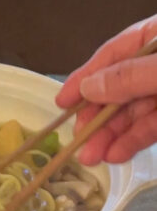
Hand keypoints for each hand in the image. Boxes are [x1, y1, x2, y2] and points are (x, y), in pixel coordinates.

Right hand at [55, 15, 156, 163]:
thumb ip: (130, 77)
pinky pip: (153, 125)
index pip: (114, 53)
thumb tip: (88, 87)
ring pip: (135, 111)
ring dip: (112, 135)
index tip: (62, 102)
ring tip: (92, 157)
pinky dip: (134, 140)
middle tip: (78, 140)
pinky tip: (117, 154)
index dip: (85, 78)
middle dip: (98, 116)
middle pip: (121, 87)